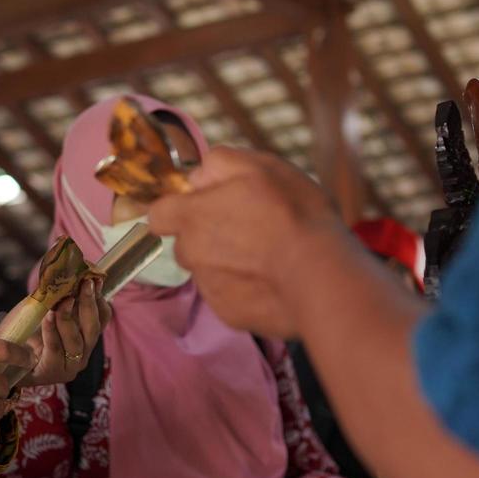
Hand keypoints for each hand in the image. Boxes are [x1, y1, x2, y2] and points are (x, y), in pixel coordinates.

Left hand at [22, 277, 110, 386]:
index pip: (102, 318)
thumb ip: (55, 296)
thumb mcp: (42, 310)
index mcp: (84, 337)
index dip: (99, 299)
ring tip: (64, 300)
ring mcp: (69, 366)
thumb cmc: (24, 333)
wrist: (4, 360)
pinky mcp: (51, 372)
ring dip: (68, 318)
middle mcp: (82, 353)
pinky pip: (54, 349)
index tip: (94, 280)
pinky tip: (48, 317)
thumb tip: (63, 271)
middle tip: (85, 284)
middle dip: (89, 304)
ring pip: (76, 341)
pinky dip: (52, 331)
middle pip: (93, 329)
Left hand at [149, 147, 350, 337]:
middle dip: (209, 237)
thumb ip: (220, 163)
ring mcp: (209, 288)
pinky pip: (230, 296)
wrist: (320, 275)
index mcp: (192, 216)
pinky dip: (245, 289)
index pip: (158, 214)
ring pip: (209, 271)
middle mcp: (191, 254)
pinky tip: (274, 280)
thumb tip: (198, 175)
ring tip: (269, 256)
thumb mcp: (260, 167)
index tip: (204, 208)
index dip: (179, 209)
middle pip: (187, 244)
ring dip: (228, 263)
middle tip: (250, 229)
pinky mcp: (230, 314)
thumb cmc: (292, 214)